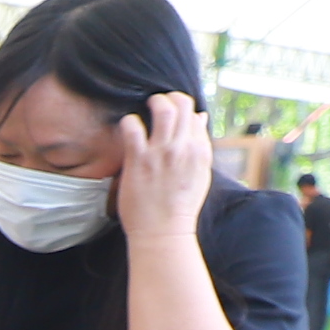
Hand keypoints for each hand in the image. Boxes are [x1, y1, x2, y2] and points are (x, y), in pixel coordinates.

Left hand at [114, 91, 211, 237]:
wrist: (164, 231)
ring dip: (154, 102)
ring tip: (147, 106)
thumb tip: (200, 118)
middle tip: (159, 102)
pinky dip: (129, 121)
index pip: (195, 116)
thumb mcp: (199, 173)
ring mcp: (162, 152)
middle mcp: (184, 148)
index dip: (184, 110)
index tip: (174, 113)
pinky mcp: (139, 160)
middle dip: (170, 98)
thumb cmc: (179, 205)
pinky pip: (133, 127)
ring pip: (163, 109)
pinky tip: (128, 127)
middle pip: (182, 106)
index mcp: (200, 151)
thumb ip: (199, 145)